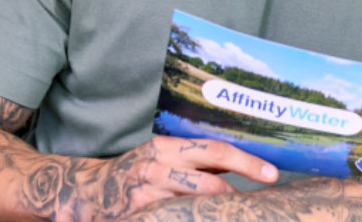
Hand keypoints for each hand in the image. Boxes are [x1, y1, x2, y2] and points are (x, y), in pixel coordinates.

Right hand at [88, 135, 278, 212]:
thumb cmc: (138, 171)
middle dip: (237, 197)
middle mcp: (157, 168)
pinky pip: (176, 219)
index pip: (216, 151)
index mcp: (167, 146)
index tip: (272, 174)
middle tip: (257, 205)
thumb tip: (243, 163)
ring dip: (218, 213)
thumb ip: (198, 160)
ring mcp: (147, 195)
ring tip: (234, 214)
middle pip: (211, 184)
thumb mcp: (165, 156)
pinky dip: (195, 220)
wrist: (89, 191)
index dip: (247, 162)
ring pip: (196, 207)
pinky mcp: (139, 215)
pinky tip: (205, 220)